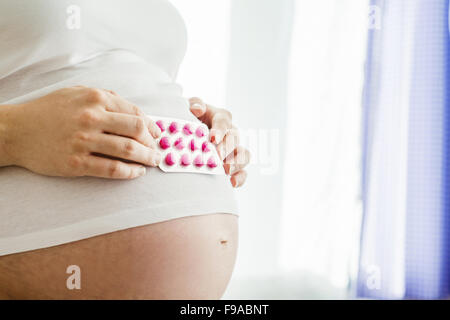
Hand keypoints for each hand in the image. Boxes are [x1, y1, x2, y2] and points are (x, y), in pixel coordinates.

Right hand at [6, 86, 161, 178]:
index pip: (135, 112)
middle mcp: (91, 117)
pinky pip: (112, 169)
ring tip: (152, 162)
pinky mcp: (76, 163)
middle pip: (136, 130)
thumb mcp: (76, 93)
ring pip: (128, 150)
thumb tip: (134, 112)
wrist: (16, 131)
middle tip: (157, 151)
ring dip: (146, 158)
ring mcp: (84, 141)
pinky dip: (130, 172)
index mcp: (95, 98)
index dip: (151, 125)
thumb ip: (105, 97)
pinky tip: (137, 173)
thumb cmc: (48, 111)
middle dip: (153, 143)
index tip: (157, 134)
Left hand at [189, 97, 249, 187]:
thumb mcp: (187, 108)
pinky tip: (231, 183)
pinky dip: (240, 178)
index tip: (213, 138)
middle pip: (234, 138)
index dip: (220, 129)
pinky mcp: (233, 166)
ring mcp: (233, 150)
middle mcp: (230, 133)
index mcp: (220, 117)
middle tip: (218, 156)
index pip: (224, 120)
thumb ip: (193, 104)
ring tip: (226, 170)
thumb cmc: (186, 120)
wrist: (182, 137)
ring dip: (237, 163)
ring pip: (244, 155)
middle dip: (227, 148)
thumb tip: (198, 109)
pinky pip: (242, 172)